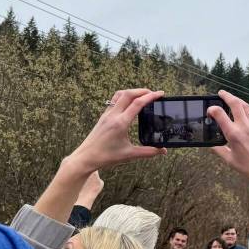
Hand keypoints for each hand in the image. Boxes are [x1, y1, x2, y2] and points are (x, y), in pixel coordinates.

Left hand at [33, 89, 164, 222]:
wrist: (86, 157)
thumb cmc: (106, 156)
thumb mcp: (130, 155)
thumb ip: (148, 152)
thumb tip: (163, 150)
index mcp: (121, 123)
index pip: (137, 103)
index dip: (150, 96)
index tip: (160, 94)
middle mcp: (113, 115)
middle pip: (128, 94)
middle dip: (143, 90)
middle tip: (154, 93)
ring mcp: (107, 114)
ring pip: (120, 94)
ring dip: (132, 92)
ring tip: (142, 95)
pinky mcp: (103, 116)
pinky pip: (114, 100)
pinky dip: (125, 97)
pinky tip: (130, 104)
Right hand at [205, 91, 248, 227]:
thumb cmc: (248, 168)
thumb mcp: (229, 160)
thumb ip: (219, 150)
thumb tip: (210, 144)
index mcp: (233, 134)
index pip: (219, 114)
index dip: (212, 109)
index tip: (210, 110)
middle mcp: (245, 127)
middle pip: (235, 103)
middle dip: (226, 96)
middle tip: (221, 93)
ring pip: (246, 106)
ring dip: (238, 100)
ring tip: (232, 99)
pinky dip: (247, 110)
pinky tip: (245, 111)